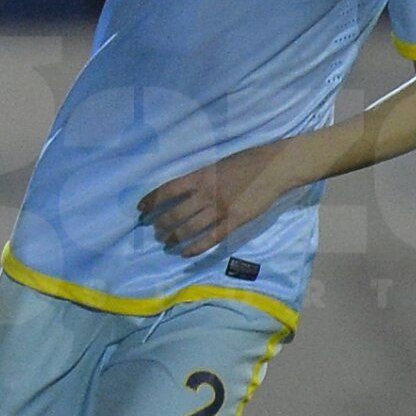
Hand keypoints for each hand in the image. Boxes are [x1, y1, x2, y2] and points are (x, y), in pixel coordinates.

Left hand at [138, 144, 291, 256]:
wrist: (275, 168)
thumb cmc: (247, 162)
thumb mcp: (218, 165)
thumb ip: (201, 178)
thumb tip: (185, 190)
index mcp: (200, 176)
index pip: (168, 190)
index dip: (151, 200)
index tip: (141, 208)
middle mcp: (206, 194)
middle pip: (175, 213)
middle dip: (161, 224)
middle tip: (156, 232)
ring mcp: (220, 209)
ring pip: (189, 228)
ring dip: (174, 238)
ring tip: (166, 243)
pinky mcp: (234, 221)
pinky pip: (210, 239)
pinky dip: (195, 247)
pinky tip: (185, 253)